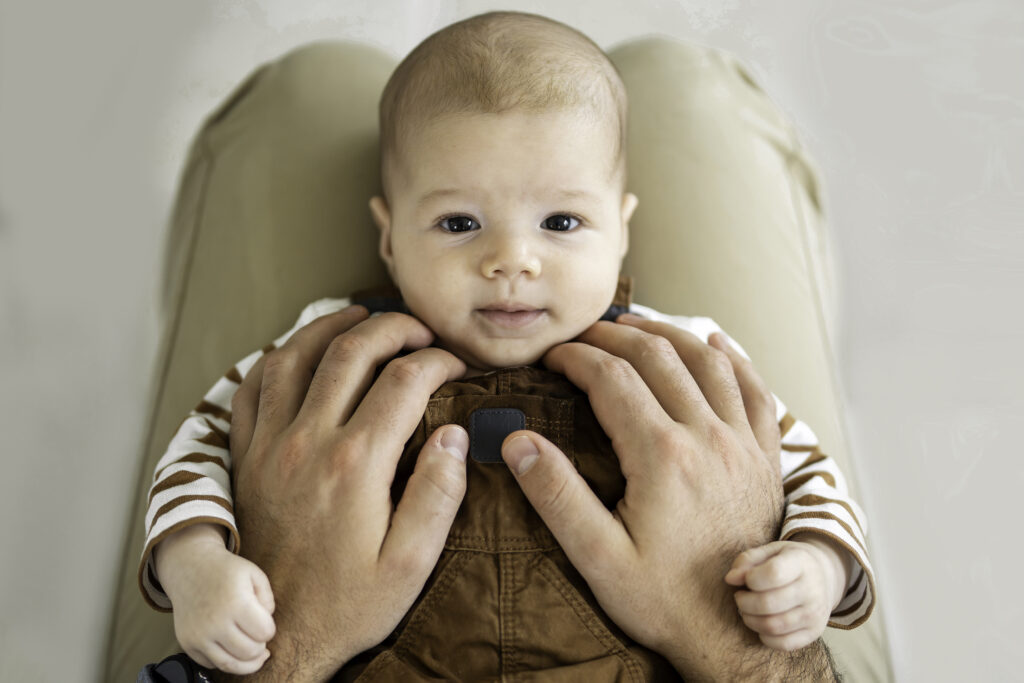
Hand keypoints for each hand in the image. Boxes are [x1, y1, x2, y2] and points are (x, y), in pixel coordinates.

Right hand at [155, 523, 275, 674]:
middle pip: (249, 652)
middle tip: (257, 634)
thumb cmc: (226, 572)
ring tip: (251, 649)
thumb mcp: (254, 574)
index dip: (270, 629)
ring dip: (246, 661)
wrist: (190, 569)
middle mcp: (214, 622)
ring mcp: (198, 635)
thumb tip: (266, 627)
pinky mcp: (187, 643)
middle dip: (260, 646)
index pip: (264, 633)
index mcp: (235, 602)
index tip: (265, 622)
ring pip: (230, 665)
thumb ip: (269, 599)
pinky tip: (230, 646)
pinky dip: (225, 659)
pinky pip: (212, 664)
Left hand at [226, 306, 468, 681]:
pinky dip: (274, 359)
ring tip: (357, 315)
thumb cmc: (348, 605)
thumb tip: (455, 436)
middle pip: (350, 352)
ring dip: (329, 326)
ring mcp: (270, 447)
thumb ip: (438, 495)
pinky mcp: (246, 459)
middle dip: (391, 327)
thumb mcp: (410, 565)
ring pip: (294, 357)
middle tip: (417, 330)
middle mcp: (308, 442)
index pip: (405, 382)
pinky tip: (296, 354)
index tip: (456, 367)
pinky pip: (251, 390)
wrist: (277, 635)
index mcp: (356, 464)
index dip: (438, 363)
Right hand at [500, 317, 834, 679]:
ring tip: (635, 325)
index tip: (552, 358)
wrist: (737, 632)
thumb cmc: (666, 600)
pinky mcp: (764, 458)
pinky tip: (715, 344)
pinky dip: (733, 359)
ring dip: (668, 333)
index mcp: (662, 456)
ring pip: (707, 361)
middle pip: (658, 356)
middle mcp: (708, 437)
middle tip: (583, 335)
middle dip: (614, 335)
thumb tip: (517, 442)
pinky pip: (756, 390)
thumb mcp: (599, 558)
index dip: (576, 357)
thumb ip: (557, 496)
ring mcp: (742, 444)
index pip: (611, 378)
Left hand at [725, 536, 846, 650]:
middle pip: (768, 604)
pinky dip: (765, 636)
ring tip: (747, 610)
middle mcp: (812, 590)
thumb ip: (746, 561)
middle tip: (740, 597)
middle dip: (744, 602)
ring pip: (773, 626)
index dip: (750, 578)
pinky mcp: (814, 632)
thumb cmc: (786, 562)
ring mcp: (815, 614)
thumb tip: (730, 579)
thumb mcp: (769, 552)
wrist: (822, 576)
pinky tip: (761, 623)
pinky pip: (783, 643)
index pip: (773, 574)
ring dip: (750, 620)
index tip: (746, 579)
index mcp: (801, 563)